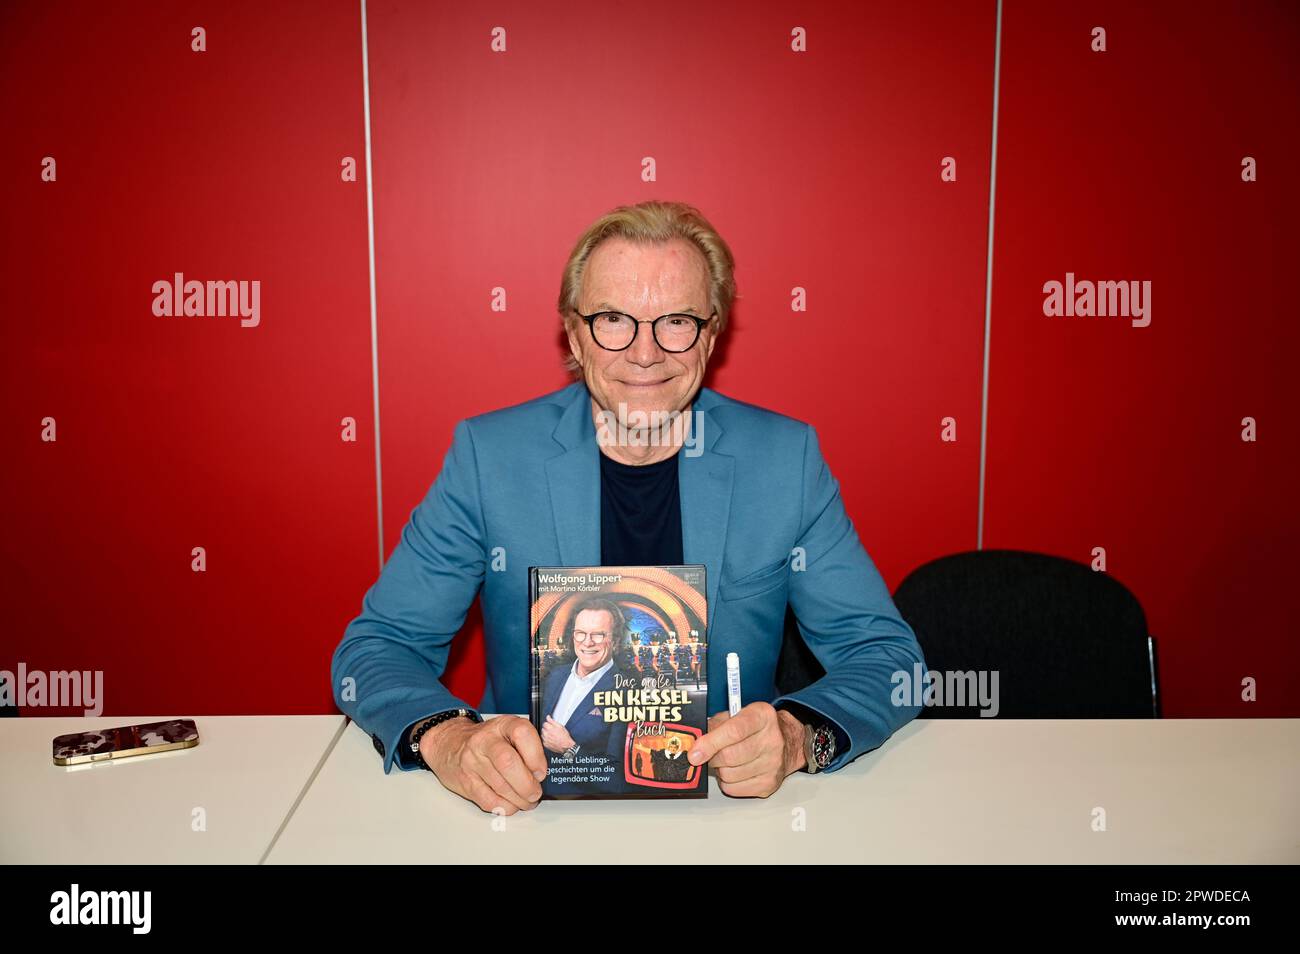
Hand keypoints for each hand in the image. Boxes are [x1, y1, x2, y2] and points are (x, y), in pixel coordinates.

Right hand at [419, 715, 546, 814]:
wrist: (449, 744)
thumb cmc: (487, 741)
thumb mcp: (507, 731)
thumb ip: (527, 746)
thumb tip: (546, 773)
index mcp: (502, 725)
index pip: (522, 733)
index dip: (536, 756)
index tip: (541, 772)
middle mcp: (485, 741)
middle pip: (508, 763)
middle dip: (527, 785)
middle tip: (536, 793)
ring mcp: (472, 761)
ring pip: (500, 786)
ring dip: (519, 800)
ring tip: (527, 801)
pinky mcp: (465, 781)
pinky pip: (489, 800)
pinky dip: (505, 807)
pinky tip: (511, 804)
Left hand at [540, 715, 576, 753]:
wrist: (566, 746)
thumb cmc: (564, 737)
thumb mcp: (560, 726)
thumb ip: (552, 721)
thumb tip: (548, 717)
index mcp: (549, 728)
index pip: (544, 723)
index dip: (549, 724)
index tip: (551, 725)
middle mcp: (546, 734)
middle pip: (543, 728)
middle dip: (547, 729)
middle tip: (553, 731)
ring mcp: (545, 740)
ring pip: (543, 734)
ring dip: (546, 734)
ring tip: (553, 735)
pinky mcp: (545, 744)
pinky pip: (543, 740)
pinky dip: (546, 739)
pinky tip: (551, 739)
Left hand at [687, 702, 805, 796]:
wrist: (786, 742)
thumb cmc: (755, 728)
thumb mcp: (736, 715)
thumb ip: (715, 725)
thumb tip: (694, 744)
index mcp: (762, 716)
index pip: (734, 731)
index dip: (710, 743)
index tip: (694, 753)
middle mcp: (772, 740)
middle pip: (730, 756)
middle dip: (712, 757)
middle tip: (710, 754)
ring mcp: (773, 764)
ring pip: (729, 775)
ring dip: (720, 770)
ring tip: (726, 760)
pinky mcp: (769, 784)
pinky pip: (734, 789)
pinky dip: (727, 782)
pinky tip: (734, 771)